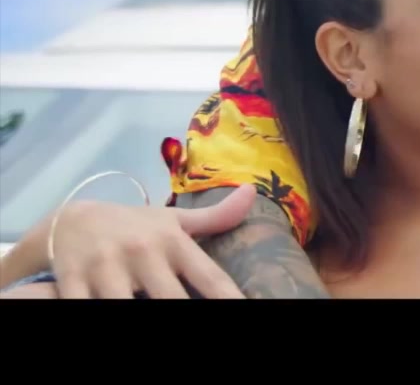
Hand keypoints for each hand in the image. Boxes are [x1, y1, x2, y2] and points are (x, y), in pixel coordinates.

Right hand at [47, 184, 256, 298]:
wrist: (70, 220)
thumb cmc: (134, 226)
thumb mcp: (172, 220)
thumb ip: (216, 217)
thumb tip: (252, 192)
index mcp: (172, 241)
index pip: (210, 277)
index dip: (230, 297)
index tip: (247, 308)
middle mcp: (142, 252)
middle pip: (171, 299)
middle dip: (182, 309)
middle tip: (200, 324)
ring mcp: (106, 268)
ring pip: (125, 306)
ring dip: (138, 312)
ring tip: (150, 313)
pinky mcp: (72, 281)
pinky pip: (84, 306)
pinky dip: (94, 311)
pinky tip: (109, 313)